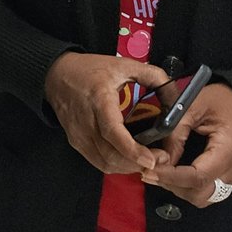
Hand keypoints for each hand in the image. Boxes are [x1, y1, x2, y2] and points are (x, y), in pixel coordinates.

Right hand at [43, 52, 168, 174]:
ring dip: (128, 167)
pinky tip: (129, 159)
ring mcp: (79, 134)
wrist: (56, 75)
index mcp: (98, 99)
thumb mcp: (123, 65)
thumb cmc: (88, 70)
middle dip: (138, 163)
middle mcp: (86, 121)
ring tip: (147, 160)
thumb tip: (175, 93)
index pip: (113, 131)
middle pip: (111, 154)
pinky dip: (116, 165)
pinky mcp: (77, 142)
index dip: (132, 150)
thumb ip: (152, 75)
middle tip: (160, 158)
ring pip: (105, 163)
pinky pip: (98, 162)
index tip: (151, 159)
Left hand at [141, 82, 231, 206]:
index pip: (197, 177)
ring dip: (178, 188)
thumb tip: (159, 156)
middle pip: (199, 194)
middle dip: (172, 185)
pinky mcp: (227, 177)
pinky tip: (172, 171)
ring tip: (159, 170)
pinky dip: (186, 185)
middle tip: (150, 169)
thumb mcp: (193, 105)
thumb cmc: (222, 100)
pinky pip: (205, 190)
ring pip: (201, 197)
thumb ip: (175, 131)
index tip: (148, 171)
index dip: (170, 177)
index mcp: (228, 151)